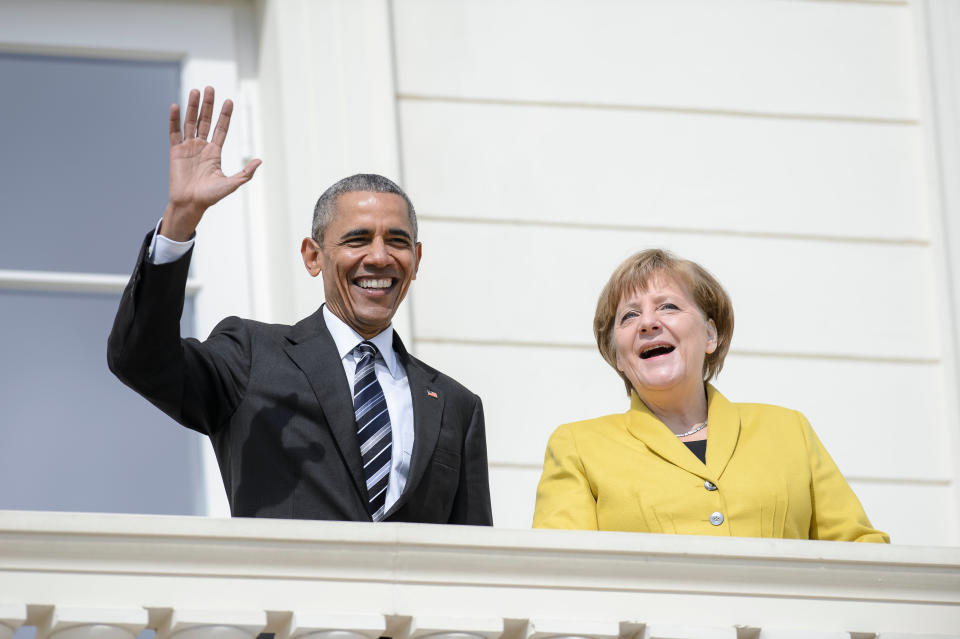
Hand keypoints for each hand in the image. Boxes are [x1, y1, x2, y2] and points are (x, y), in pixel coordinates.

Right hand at [160, 86, 260, 240]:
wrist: (190, 204)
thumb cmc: (210, 196)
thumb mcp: (232, 184)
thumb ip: (246, 173)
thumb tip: (259, 161)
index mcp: (215, 152)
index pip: (221, 129)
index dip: (225, 115)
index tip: (229, 101)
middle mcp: (202, 146)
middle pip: (205, 121)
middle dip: (208, 105)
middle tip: (210, 88)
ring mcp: (188, 147)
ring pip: (190, 122)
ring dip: (192, 107)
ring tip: (195, 91)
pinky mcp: (175, 151)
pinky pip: (174, 132)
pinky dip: (174, 119)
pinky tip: (176, 106)